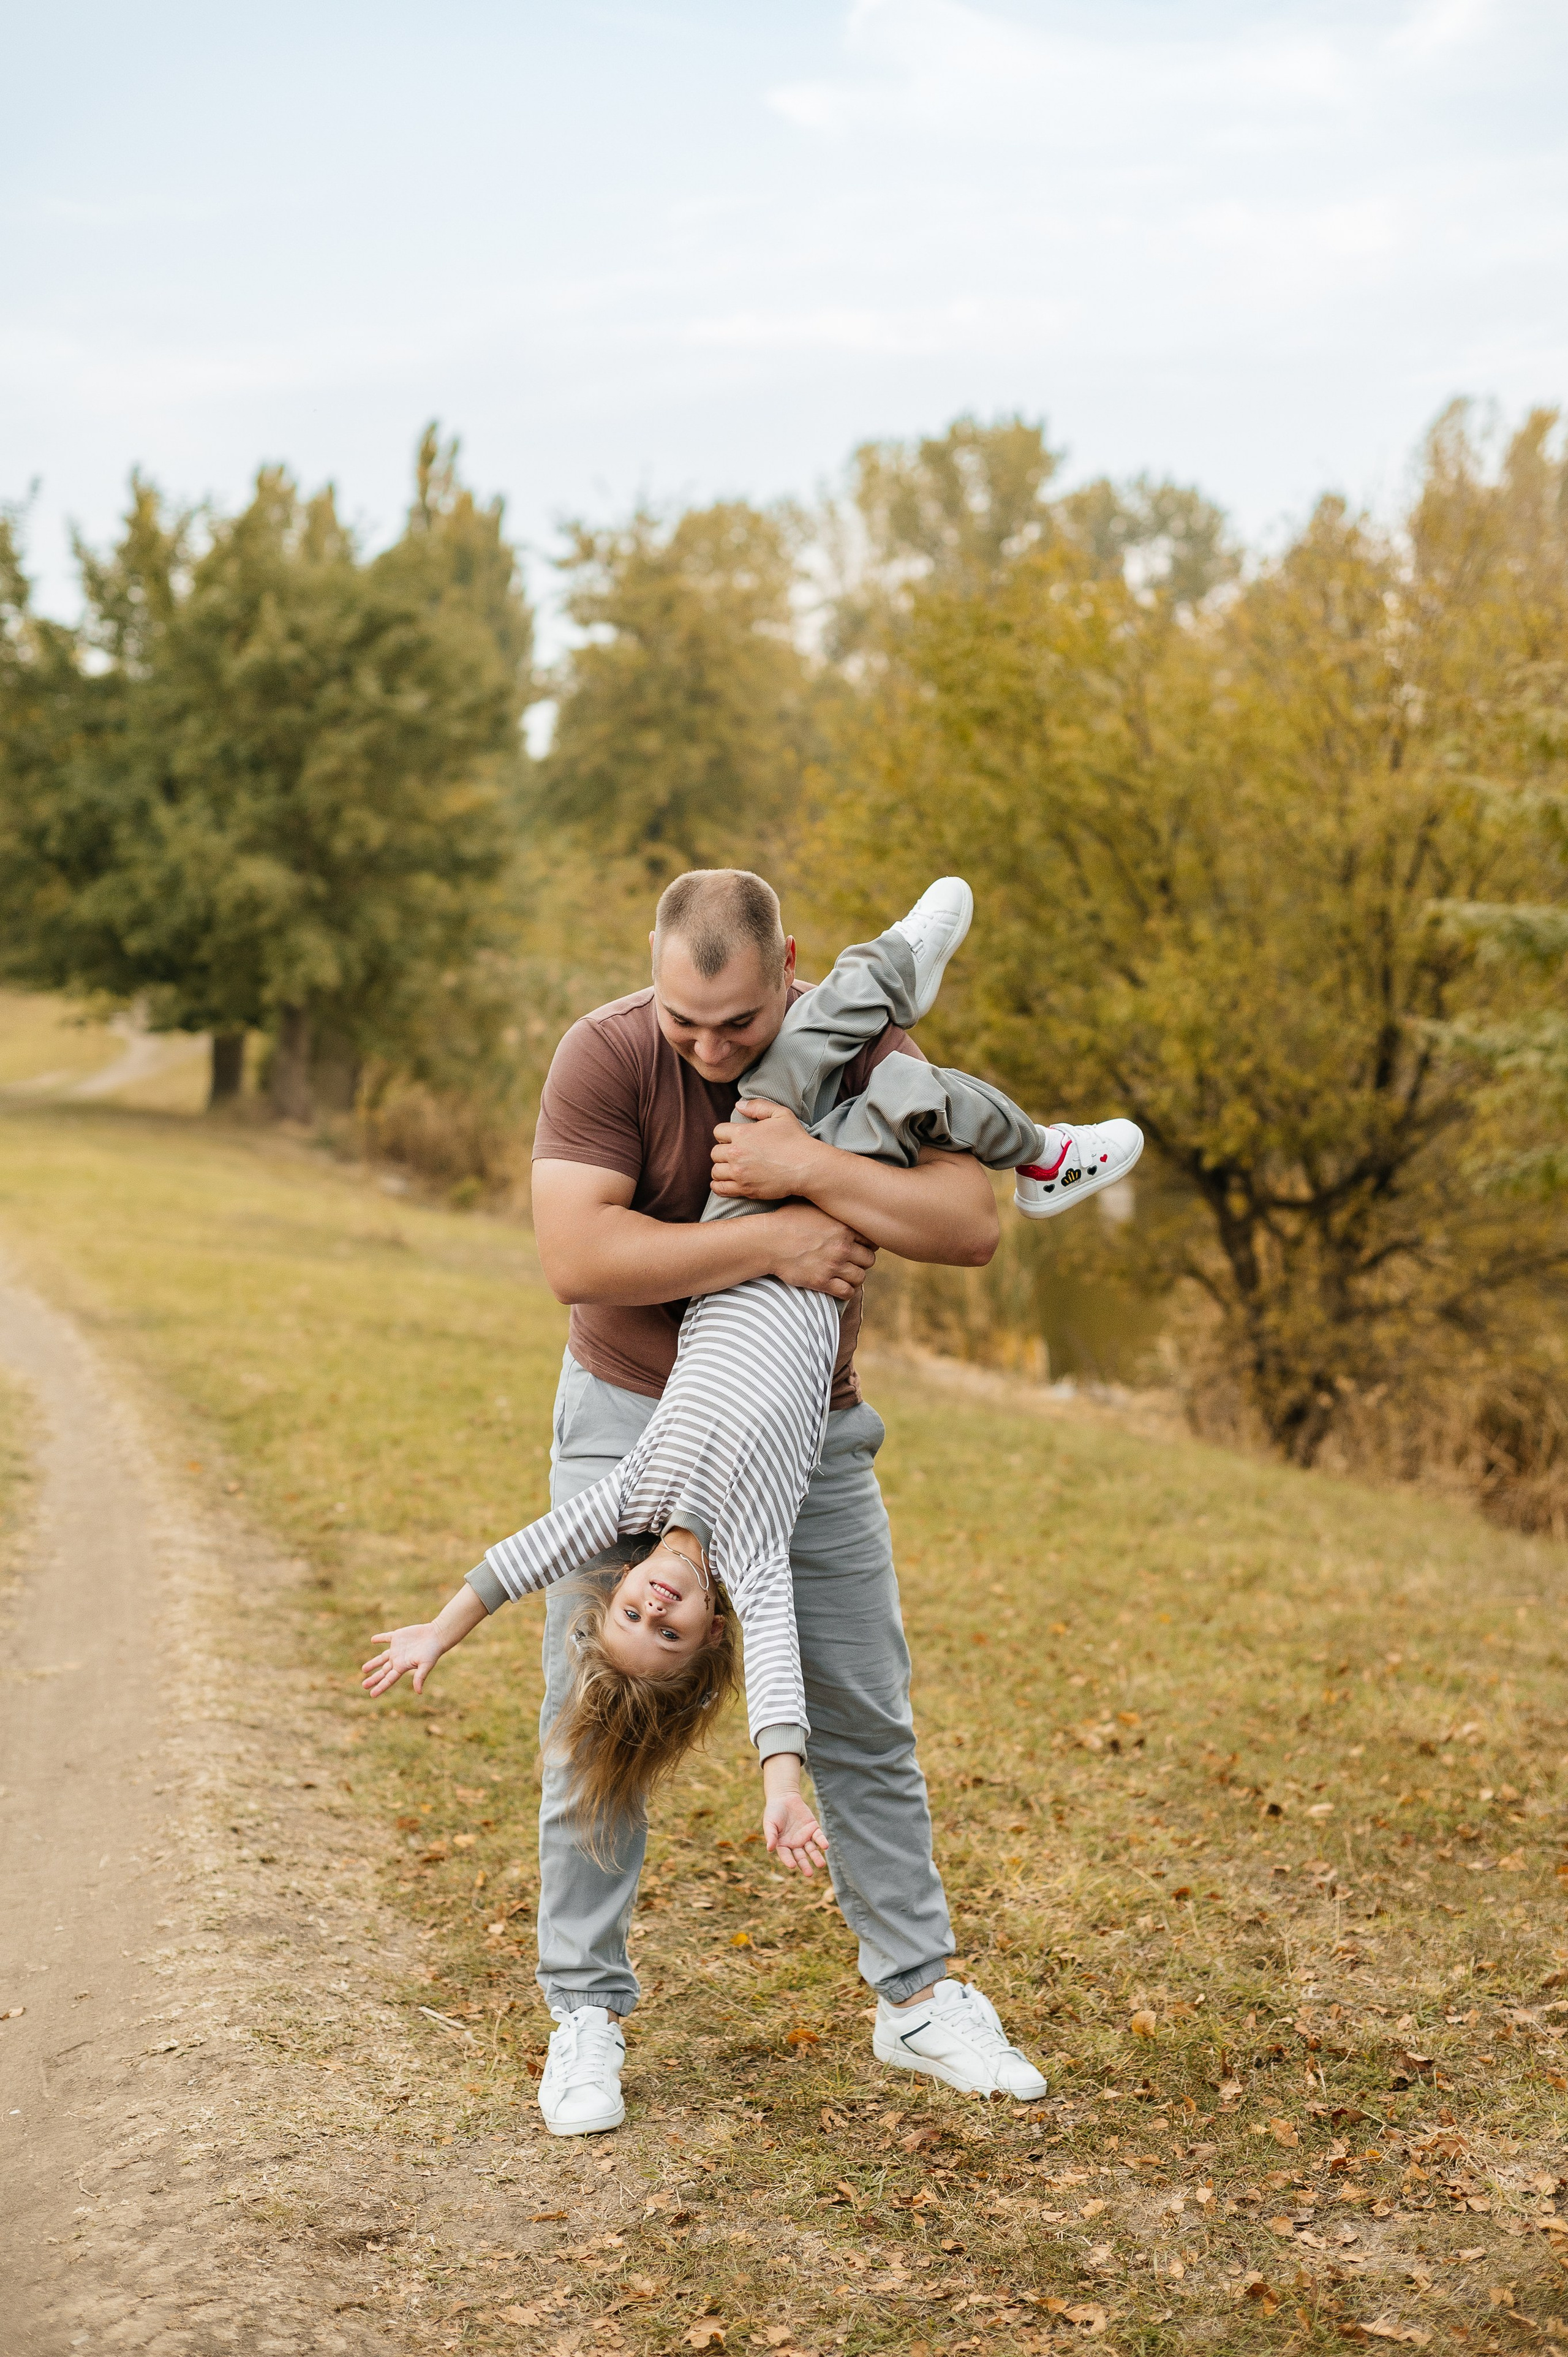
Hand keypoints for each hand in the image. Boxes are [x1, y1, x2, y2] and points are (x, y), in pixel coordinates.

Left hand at [362, 1623, 444, 1697]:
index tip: (371, 1694)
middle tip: (364, 1685)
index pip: (388, 1679)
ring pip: (382, 1657)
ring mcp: (397, 1648)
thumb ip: (420, 1677)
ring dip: (373, 1663)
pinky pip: (386, 1638)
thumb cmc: (432, 1651)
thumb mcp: (426, 1665)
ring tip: (364, 1669)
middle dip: (374, 1678)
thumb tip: (419, 1692)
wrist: (437, 1635)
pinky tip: (373, 1640)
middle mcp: (398, 1659)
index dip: (380, 1687)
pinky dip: (380, 1638)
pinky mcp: (398, 1636)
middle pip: (383, 1671)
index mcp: (402, 1667)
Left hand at [711, 1100, 822, 1200]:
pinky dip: (718, 1186)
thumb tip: (738, 1105)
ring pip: (715, 1171)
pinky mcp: (744, 1188)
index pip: (718, 1132)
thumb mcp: (781, 1114)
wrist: (806, 1167)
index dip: (725, 1134)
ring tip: (730, 1168)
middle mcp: (736, 1153)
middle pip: (715, 1152)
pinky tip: (723, 1183)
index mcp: (742, 1133)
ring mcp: (739, 1172)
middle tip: (734, 1154)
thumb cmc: (796, 1140)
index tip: (733, 1139)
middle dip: (723, 1152)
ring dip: (721, 1169)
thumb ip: (758, 1106)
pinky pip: (720, 1188)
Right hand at [755, 1202, 874, 1299]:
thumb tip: (838, 1200)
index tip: (857, 1246)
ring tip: (845, 1274)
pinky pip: (847, 1292)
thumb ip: (830, 1206)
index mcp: (843, 1227)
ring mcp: (833, 1265)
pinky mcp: (822, 1281)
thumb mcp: (811, 1205)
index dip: (866, 1244)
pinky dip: (846, 1291)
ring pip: (860, 1277)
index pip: (871, 1240)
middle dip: (861, 1261)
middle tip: (851, 1260)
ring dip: (854, 1276)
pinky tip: (839, 1286)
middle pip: (869, 1260)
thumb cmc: (785, 1220)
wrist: (766, 1241)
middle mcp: (842, 1246)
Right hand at [765, 1790, 828, 1876]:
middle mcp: (794, 1844)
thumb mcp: (770, 1823)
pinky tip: (825, 1846)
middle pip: (801, 1857)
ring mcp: (805, 1837)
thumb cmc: (774, 1812)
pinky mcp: (813, 1829)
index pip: (786, 1856)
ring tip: (821, 1865)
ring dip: (816, 1857)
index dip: (789, 1861)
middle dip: (805, 1865)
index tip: (792, 1866)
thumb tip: (770, 1849)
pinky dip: (822, 1841)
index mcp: (783, 1845)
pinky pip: (818, 1837)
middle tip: (809, 1874)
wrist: (784, 1797)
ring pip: (812, 1850)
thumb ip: (771, 1835)